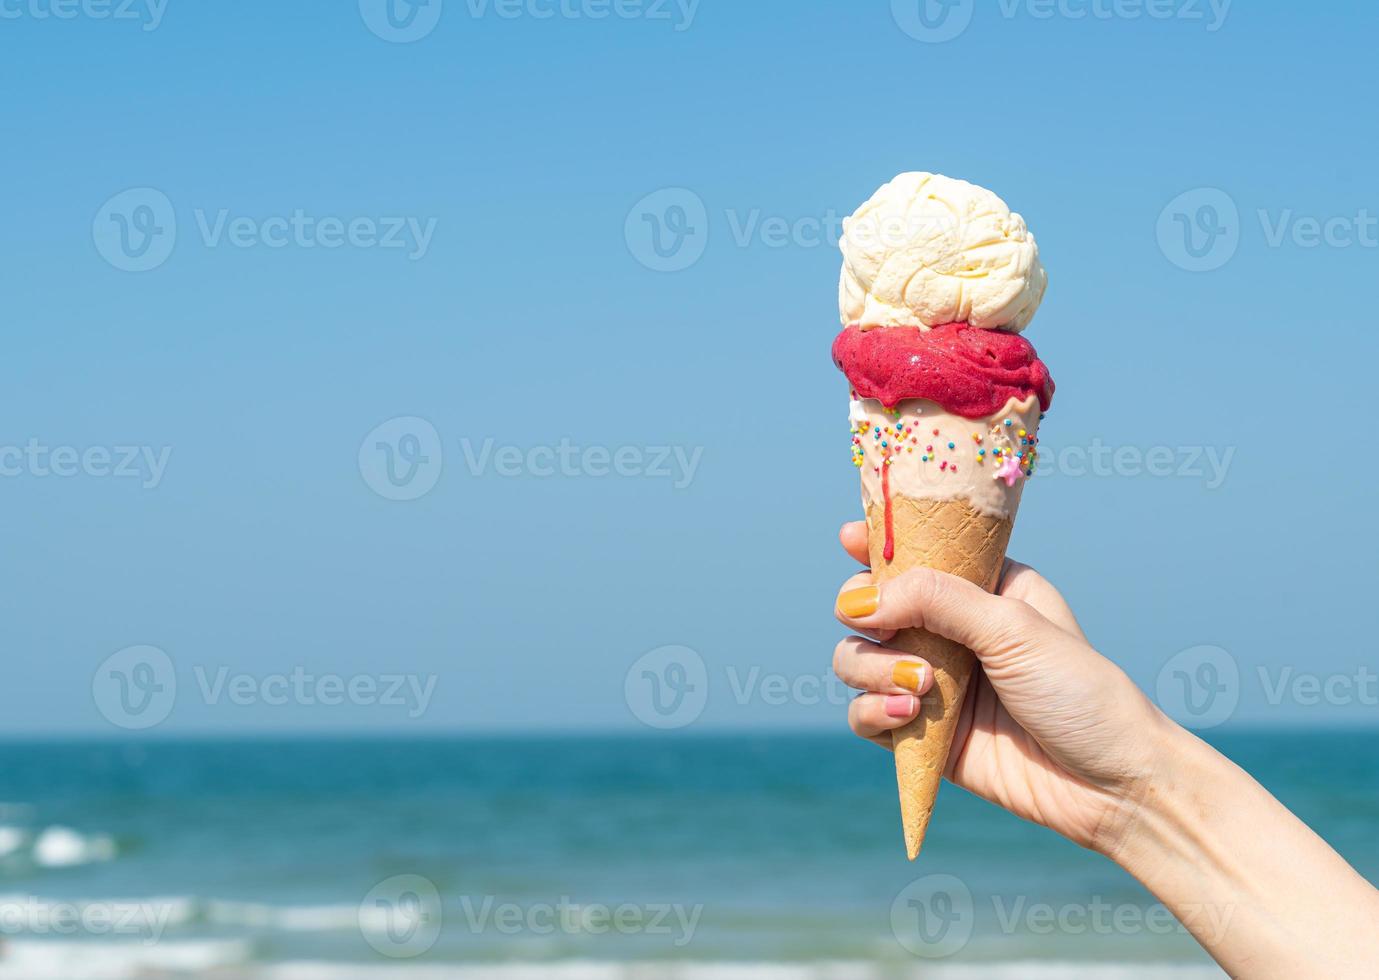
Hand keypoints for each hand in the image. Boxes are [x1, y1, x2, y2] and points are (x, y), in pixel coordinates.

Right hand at [832, 521, 1171, 851]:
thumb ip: (937, 600)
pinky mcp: (923, 736)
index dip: (878, 542)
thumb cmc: (1082, 694)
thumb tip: (860, 600)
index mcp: (984, 589)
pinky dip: (872, 712)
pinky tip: (908, 716)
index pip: (919, 553)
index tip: (849, 539)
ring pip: (855, 660)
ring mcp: (933, 684)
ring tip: (917, 688)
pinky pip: (865, 716)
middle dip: (864, 614)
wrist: (1111, 786)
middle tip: (884, 628)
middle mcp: (952, 631)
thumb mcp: (1014, 627)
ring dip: (870, 669)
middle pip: (868, 605)